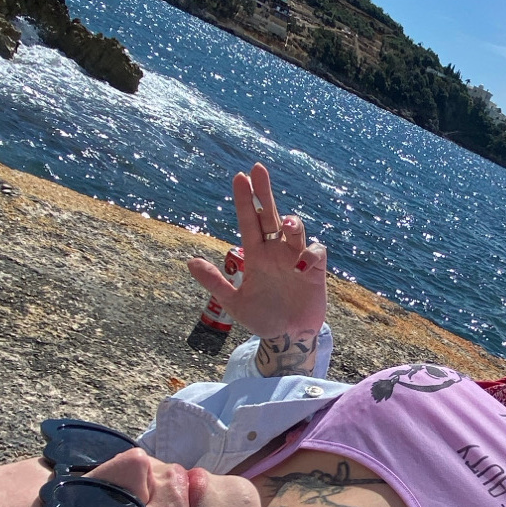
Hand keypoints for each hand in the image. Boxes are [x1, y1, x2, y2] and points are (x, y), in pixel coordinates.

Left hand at [186, 163, 328, 373]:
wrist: (288, 337)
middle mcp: (275, 251)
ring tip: (288, 224)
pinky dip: (310, 254)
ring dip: (293, 223)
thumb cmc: (262, 318)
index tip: (240, 177)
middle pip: (270, 214)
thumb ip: (215, 282)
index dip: (245, 199)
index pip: (249, 221)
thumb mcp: (234, 303)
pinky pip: (316, 252)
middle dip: (264, 192)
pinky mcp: (315, 271)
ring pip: (295, 230)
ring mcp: (295, 258)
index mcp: (256, 255)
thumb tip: (190, 262)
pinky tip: (302, 266)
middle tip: (257, 168)